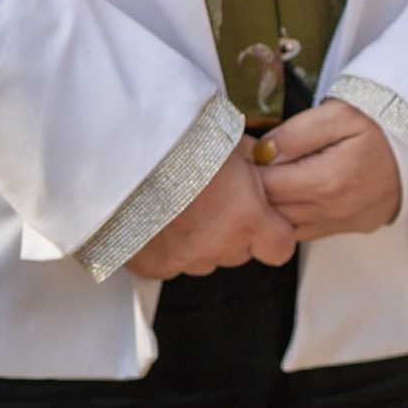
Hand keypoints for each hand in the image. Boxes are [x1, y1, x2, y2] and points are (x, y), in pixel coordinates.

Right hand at [125, 137, 295, 278]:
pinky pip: (170, 263)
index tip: (264, 215)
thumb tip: (264, 160)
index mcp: (246, 219)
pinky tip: (159, 216)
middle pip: (240, 251)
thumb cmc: (181, 140)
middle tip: (215, 197)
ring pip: (204, 259)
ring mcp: (183, 261)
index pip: (280, 247)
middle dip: (234, 230)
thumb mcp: (232, 140)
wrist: (127, 153)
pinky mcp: (151, 267)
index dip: (274, 231)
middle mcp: (217, 247)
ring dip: (200, 239)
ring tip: (182, 203)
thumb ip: (254, 160)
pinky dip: (168, 246)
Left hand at [255, 100, 401, 240]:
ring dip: (274, 205)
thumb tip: (261, 153)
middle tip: (250, 165)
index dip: (248, 171)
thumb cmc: (383, 121)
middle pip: (273, 211)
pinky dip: (294, 215)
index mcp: (327, 182)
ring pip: (287, 226)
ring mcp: (343, 224)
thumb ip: (295, 133)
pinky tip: (296, 190)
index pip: (266, 187)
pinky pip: (308, 231)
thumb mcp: (339, 114)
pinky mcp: (352, 228)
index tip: (243, 154)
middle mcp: (332, 212)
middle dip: (256, 190)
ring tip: (273, 176)